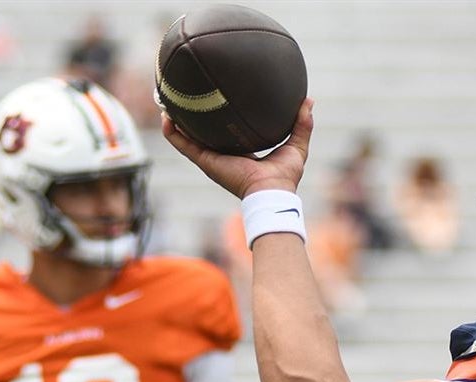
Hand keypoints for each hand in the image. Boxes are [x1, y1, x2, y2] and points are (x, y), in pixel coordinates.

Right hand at [161, 99, 313, 198]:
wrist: (271, 192)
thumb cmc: (285, 176)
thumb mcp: (296, 145)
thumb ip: (302, 124)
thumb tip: (309, 101)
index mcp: (241, 152)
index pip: (226, 132)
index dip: (220, 118)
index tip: (217, 100)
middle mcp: (222, 154)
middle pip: (202, 133)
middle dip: (193, 117)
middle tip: (187, 96)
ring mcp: (211, 158)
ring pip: (187, 138)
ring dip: (176, 121)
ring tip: (168, 102)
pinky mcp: (206, 162)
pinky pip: (183, 145)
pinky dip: (172, 133)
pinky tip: (166, 117)